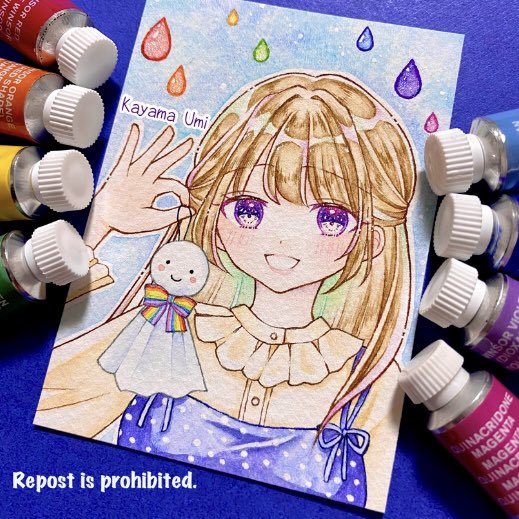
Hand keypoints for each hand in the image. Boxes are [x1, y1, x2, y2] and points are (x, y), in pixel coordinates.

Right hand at [87, 123, 192, 246]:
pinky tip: (136, 127)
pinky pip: (127, 154)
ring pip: (150, 156)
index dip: (184, 193)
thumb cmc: (127, 222)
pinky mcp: (120, 172)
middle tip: (190, 141)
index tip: (188, 204)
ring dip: (160, 142)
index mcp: (155, 189)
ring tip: (171, 130)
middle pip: (165, 162)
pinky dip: (131, 141)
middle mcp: (146, 179)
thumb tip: (190, 211)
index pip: (174, 185)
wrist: (105, 222)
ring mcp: (133, 174)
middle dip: (177, 152)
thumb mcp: (154, 221)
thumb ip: (171, 216)